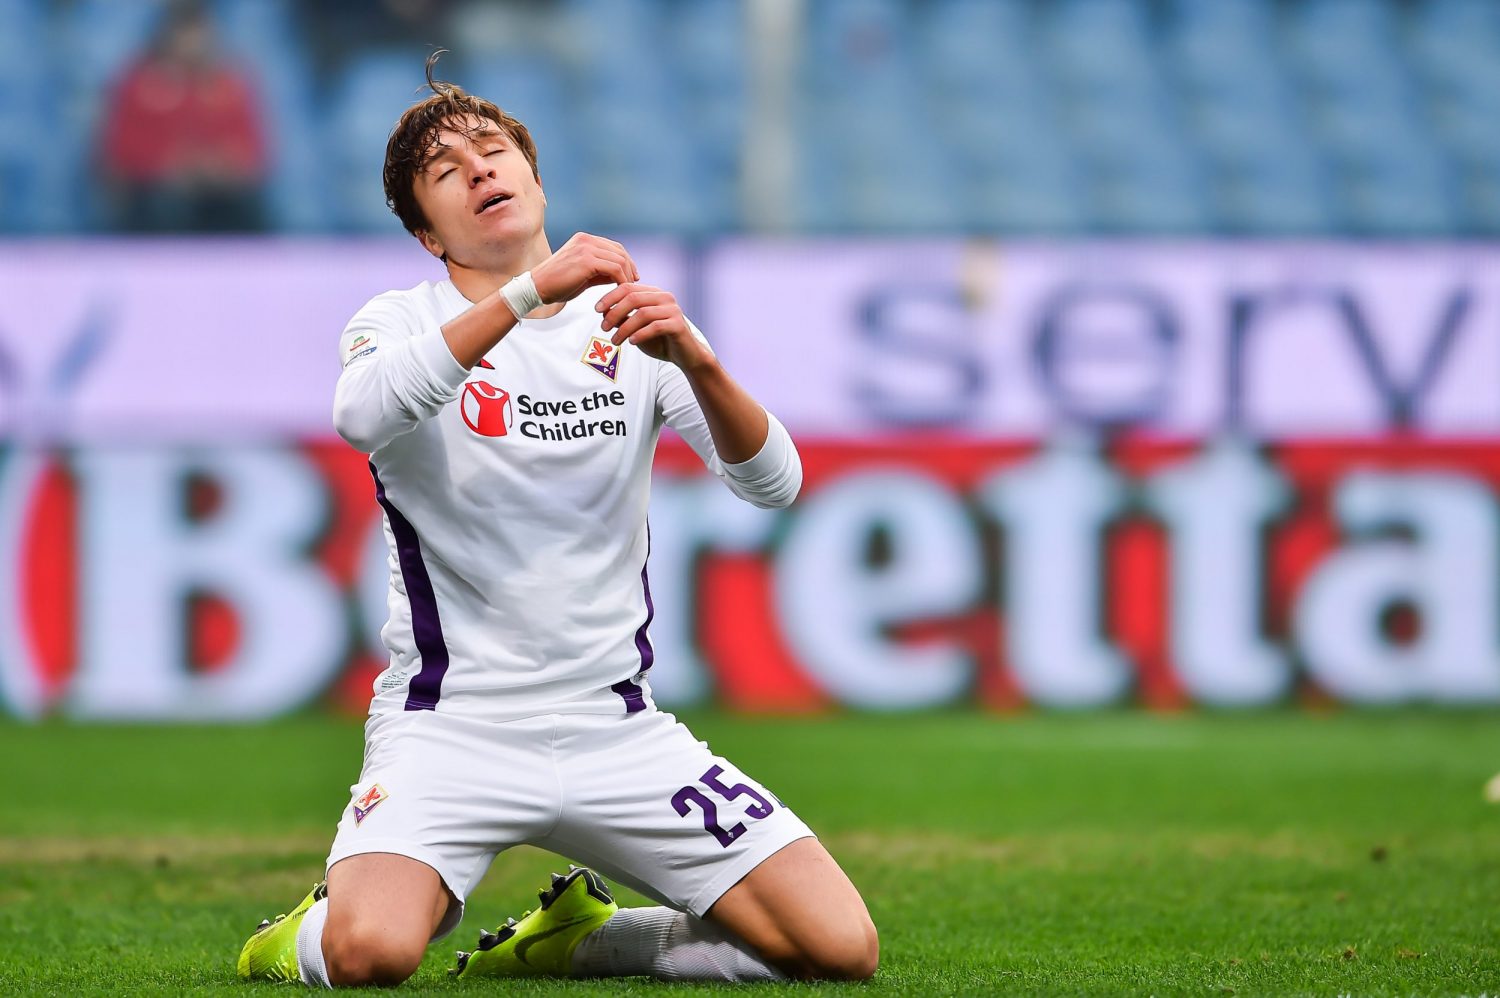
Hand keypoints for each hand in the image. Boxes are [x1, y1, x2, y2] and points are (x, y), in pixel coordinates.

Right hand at [530, 233, 638, 304]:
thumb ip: (601, 271)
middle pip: (620, 251)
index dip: (626, 261)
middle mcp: (586, 239)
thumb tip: (620, 275)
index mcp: (584, 239)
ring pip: (619, 260)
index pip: (614, 246)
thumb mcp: (583, 274)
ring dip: (627, 275)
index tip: (632, 276)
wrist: (537, 287)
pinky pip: (614, 269)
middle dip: (630, 268)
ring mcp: (586, 248)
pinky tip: (620, 290)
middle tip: (634, 283)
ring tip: (627, 289)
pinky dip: (621, 280)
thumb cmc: (558, 284)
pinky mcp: (587, 260)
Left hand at [595, 283, 713, 369]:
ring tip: (615, 341)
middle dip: (614, 312)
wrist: (685, 356)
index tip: (596, 309)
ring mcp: (673, 310)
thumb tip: (603, 312)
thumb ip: (623, 319)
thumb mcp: (636, 329)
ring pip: (642, 313)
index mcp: (654, 293)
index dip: (610, 297)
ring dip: (624, 328)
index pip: (628, 287)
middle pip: (633, 297)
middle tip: (602, 327)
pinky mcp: (678, 324)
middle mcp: (664, 297)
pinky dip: (640, 334)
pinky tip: (631, 342)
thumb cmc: (660, 340)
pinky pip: (655, 326)